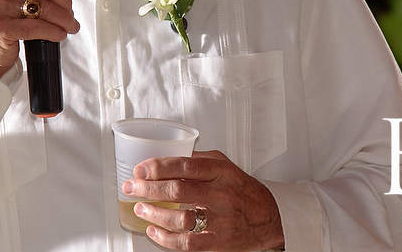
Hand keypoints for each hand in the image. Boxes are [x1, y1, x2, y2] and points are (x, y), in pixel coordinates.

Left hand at [122, 150, 283, 251]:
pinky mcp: (218, 241)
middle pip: (177, 190)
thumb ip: (198, 160)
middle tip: (132, 188)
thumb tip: (166, 157)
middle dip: (148, 189)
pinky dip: (165, 238)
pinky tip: (154, 231)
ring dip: (154, 214)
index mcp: (220, 172)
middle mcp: (221, 194)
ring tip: (140, 209)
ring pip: (180, 218)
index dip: (158, 167)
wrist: (269, 217)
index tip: (140, 169)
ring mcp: (220, 219)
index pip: (185, 165)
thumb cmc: (242, 188)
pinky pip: (187, 243)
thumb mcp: (224, 165)